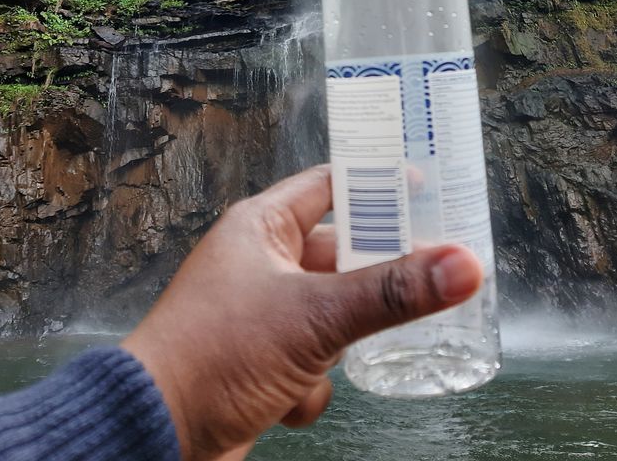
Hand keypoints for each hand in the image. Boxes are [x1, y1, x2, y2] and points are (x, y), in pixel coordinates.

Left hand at [122, 165, 483, 460]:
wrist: (154, 433)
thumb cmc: (213, 356)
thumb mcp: (316, 318)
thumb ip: (392, 293)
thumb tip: (462, 265)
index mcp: (261, 227)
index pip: (331, 185)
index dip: (376, 184)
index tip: (423, 187)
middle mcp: (258, 263)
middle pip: (339, 254)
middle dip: (372, 278)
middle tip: (424, 278)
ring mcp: (257, 315)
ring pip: (329, 313)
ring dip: (337, 342)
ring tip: (338, 354)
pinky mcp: (256, 364)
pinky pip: (308, 361)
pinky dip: (309, 385)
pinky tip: (294, 400)